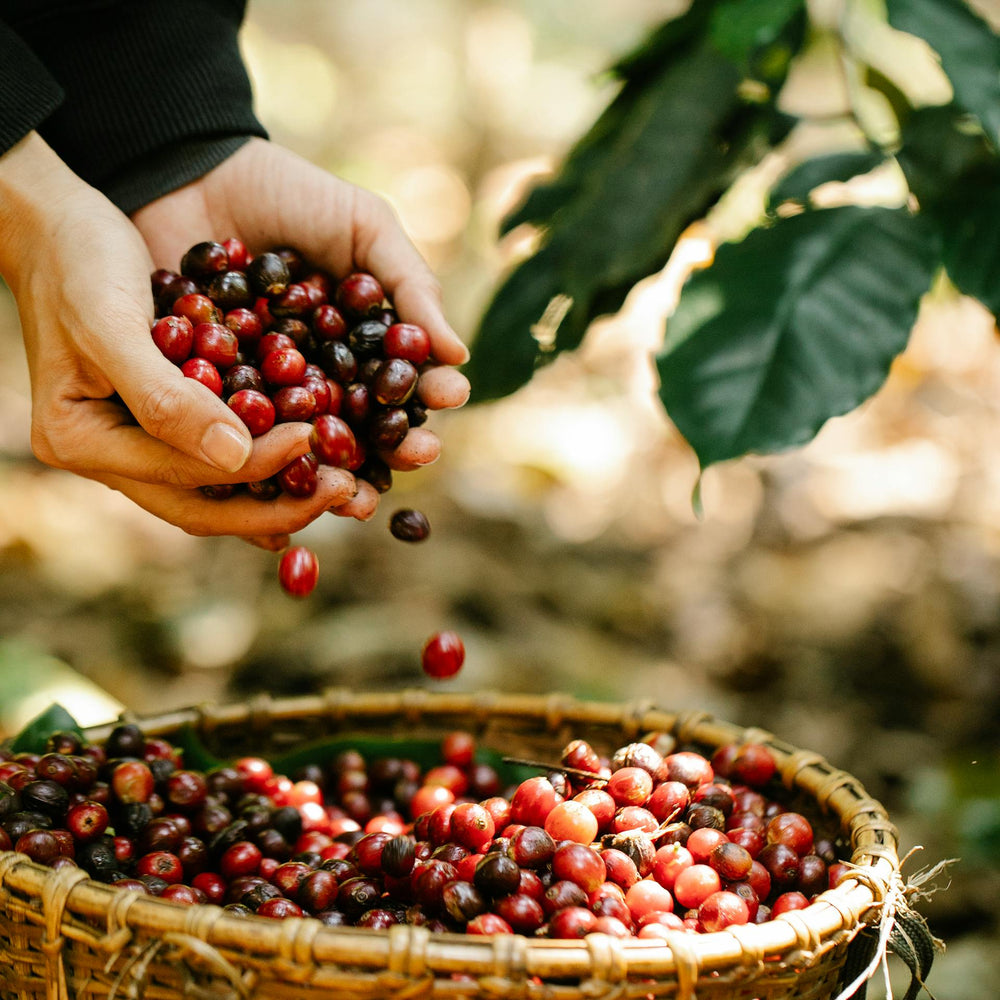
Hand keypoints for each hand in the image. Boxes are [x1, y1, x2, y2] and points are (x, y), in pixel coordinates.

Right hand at [0, 133, 352, 542]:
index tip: (315, 437)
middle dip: (279, 506)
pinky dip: (267, 465)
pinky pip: (221, 458)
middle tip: (348, 490)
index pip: (184, 475)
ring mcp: (136, 446)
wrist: (59, 226)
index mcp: (82, 441)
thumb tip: (235, 458)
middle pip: (204, 507)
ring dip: (280, 494)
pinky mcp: (165, 424)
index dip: (256, 465)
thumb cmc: (77, 262)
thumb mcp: (111, 322)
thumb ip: (165, 396)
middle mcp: (109, 457)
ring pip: (217, 492)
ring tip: (343, 487)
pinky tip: (313, 466)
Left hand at [132, 138, 470, 544]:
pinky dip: (260, 458)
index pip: (404, 382)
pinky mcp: (213, 400)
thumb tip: (459, 353)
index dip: (430, 393)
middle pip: (364, 428)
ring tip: (357, 489)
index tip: (450, 396)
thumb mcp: (363, 227)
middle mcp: (324, 378)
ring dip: (336, 472)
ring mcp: (269, 394)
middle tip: (417, 455)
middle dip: (394, 447)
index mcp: (364, 344)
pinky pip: (239, 436)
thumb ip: (410, 284)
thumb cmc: (290, 194)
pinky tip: (282, 479)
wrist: (190, 173)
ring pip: (307, 446)